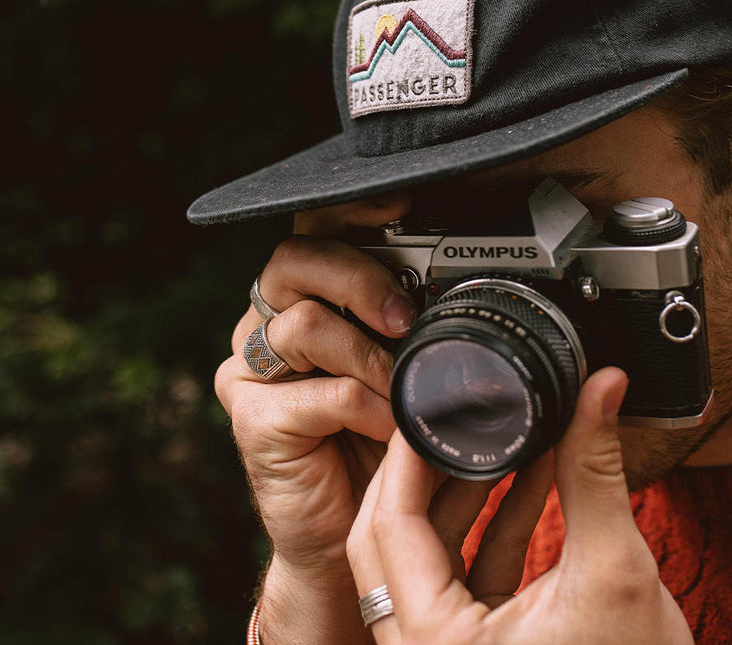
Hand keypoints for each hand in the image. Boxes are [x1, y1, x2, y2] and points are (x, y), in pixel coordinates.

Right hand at [214, 196, 416, 644]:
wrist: (351, 535)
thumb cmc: (385, 442)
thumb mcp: (409, 368)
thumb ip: (418, 325)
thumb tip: (472, 285)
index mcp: (307, 297)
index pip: (317, 232)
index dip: (352, 211)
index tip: (401, 204)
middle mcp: (270, 324)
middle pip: (295, 258)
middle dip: (360, 277)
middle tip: (404, 315)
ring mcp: (254, 371)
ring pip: (304, 321)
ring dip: (369, 354)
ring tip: (405, 388)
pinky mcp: (252, 419)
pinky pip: (316, 392)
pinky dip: (366, 407)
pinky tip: (390, 428)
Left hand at [347, 367, 694, 644]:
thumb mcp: (615, 567)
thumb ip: (595, 471)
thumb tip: (601, 387)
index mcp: (437, 644)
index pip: (390, 527)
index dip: (405, 457)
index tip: (425, 403)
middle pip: (388, 539)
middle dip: (422, 469)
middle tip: (448, 413)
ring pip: (426, 553)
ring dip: (461, 490)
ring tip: (495, 430)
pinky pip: (466, 570)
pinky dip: (492, 521)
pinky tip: (528, 472)